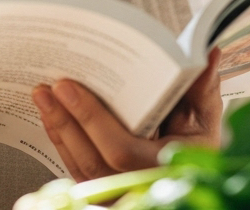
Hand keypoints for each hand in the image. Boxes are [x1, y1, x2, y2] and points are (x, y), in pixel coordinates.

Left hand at [32, 47, 223, 181]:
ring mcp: (120, 194)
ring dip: (58, 129)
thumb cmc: (201, 147)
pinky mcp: (105, 192)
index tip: (68, 87)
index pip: (120, 149)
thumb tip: (207, 55)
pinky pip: (78, 170)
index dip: (91, 119)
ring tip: (42, 97)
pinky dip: (63, 142)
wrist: (195, 176)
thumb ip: (203, 88)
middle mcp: (140, 187)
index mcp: (164, 166)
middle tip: (47, 87)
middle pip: (91, 160)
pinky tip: (53, 117)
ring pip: (80, 166)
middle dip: (65, 120)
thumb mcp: (207, 117)